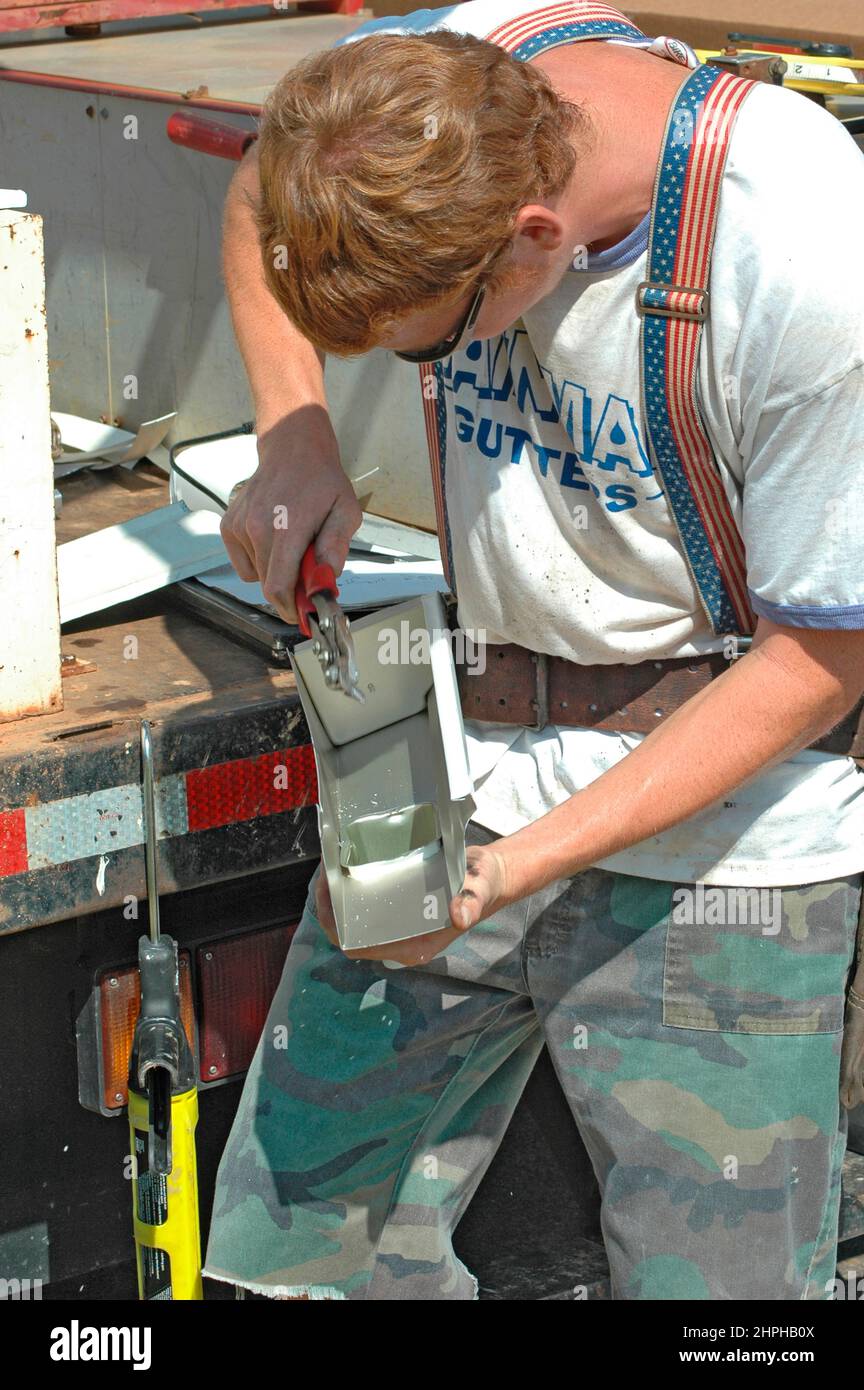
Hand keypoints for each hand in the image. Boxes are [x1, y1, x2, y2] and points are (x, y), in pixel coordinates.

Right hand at [220, 404, 361, 623]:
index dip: (291, 609)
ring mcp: (239, 526)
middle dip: (290, 592)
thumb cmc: (321, 480)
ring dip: (276, 573)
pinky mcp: (229, 526)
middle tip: (309, 577)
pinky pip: (244, 564)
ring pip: (256, 576)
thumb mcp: (346, 512)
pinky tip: (273, 541)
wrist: (292, 450)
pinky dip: (259, 561)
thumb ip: (335, 547)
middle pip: (268, 585)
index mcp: (286, 527)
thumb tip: (325, 579)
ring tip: (292, 547)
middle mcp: (256, 527)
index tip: (303, 615)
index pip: (278, 586)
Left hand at [311, 840, 511, 966]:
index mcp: (413, 945)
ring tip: (333, 865)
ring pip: (354, 920)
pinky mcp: (399, 911)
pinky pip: (365, 908)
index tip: (327, 890)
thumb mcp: (479, 889)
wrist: (492, 876)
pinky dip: (352, 890)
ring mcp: (399, 927)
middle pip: (349, 934)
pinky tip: (348, 866)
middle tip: (326, 872)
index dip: (334, 924)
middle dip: (330, 906)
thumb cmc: (484, 884)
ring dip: (338, 898)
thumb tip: (460, 915)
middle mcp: (401, 941)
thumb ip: (471, 903)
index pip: (357, 947)